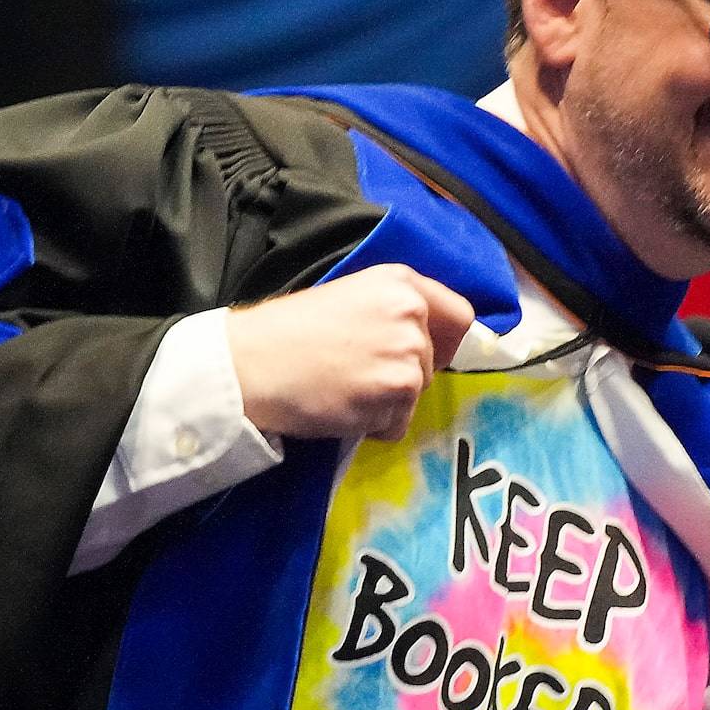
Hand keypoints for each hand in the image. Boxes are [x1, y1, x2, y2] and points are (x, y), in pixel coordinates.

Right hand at [224, 266, 475, 441]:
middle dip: (401, 376)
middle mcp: (411, 314)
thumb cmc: (287, 332)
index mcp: (400, 283)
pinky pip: (397, 423)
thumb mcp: (349, 298)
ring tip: (342, 388)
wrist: (251, 363)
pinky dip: (373, 426)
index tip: (426, 355)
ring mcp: (406, 355)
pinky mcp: (396, 393)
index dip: (444, 342)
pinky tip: (340, 406)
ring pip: (416, 395)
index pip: (459, 316)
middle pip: (432, 362)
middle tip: (354, 373)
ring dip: (384, 403)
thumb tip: (423, 343)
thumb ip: (392, 312)